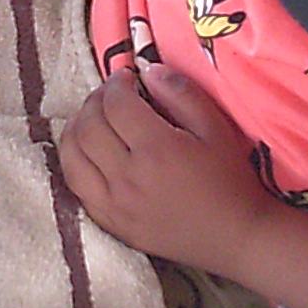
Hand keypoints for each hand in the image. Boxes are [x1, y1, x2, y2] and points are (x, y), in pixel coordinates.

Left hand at [57, 66, 270, 277]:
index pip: (116, 104)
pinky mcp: (110, 223)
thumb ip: (181, 93)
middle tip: (111, 94)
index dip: (116, 83)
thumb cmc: (230, 181)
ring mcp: (114, 205)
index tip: (127, 77)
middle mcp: (127, 178)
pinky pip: (76, 187)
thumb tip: (148, 70)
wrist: (235, 237)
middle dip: (94, 101)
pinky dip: (75, 161)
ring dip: (76, 129)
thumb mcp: (215, 128)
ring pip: (71, 157)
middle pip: (87, 127)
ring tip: (93, 118)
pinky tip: (89, 152)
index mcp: (156, 150)